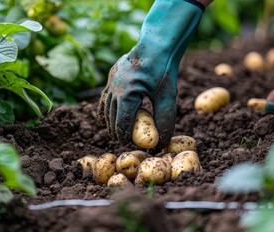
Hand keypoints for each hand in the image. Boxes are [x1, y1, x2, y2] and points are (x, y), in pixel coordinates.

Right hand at [98, 0, 203, 147]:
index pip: (121, 123)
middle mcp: (114, 88)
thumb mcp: (168, 98)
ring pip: (106, 107)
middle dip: (115, 131)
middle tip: (123, 141)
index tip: (129, 145)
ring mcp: (111, 80)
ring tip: (115, 132)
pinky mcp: (112, 74)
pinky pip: (105, 96)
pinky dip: (106, 108)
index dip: (124, 136)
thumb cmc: (164, 70)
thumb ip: (164, 121)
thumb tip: (161, 143)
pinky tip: (108, 115)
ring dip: (109, 121)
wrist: (157, 44)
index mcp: (127, 95)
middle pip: (111, 117)